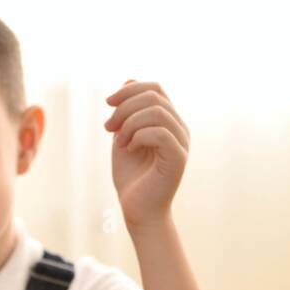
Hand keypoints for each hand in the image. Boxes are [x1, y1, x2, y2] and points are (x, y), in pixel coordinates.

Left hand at [104, 79, 188, 230]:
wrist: (137, 210)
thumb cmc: (131, 177)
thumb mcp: (123, 136)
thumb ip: (126, 112)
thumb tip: (129, 80)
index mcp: (168, 121)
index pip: (155, 89)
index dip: (130, 89)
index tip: (108, 103)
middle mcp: (179, 129)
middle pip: (154, 96)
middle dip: (124, 107)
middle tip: (108, 128)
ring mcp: (181, 143)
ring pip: (157, 112)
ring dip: (129, 124)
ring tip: (118, 142)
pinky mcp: (178, 158)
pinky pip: (160, 133)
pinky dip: (138, 136)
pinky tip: (128, 149)